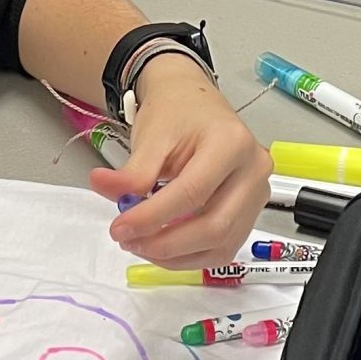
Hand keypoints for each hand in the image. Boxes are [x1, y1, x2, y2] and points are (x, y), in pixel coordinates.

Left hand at [93, 57, 271, 269]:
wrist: (193, 103)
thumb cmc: (176, 114)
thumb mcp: (151, 137)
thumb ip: (132, 171)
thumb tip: (103, 189)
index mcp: (232, 143)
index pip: (192, 192)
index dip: (153, 217)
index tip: (119, 227)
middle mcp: (253, 170)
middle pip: (214, 226)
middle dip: (165, 244)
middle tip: (127, 240)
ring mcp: (258, 194)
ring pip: (221, 245)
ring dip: (176, 255)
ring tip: (140, 244)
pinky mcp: (250, 213)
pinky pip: (223, 248)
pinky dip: (189, 256)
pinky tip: (162, 247)